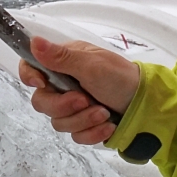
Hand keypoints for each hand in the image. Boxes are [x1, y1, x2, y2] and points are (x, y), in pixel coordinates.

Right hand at [19, 37, 140, 146]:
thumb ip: (60, 57)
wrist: (147, 104)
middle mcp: (64, 84)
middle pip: (42, 102)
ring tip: (104, 113)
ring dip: (83, 120)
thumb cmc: (120, 77)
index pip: (31, 67)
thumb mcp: (91, 65)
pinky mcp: (83, 125)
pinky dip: (93, 132)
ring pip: (59, 122)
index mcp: (63, 63)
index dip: (29, 77)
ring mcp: (73, 107)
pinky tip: (108, 125)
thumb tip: (33, 41)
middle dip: (64, 106)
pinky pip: (76, 136)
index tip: (42, 83)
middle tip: (85, 100)